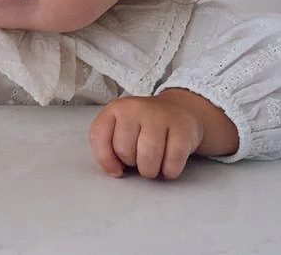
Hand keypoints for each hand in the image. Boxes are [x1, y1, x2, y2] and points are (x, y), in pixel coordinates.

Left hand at [89, 92, 208, 179]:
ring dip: (150, 171)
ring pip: (147, 158)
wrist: (180, 110)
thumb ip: (110, 145)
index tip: (116, 170)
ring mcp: (159, 116)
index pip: (99, 135)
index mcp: (115, 109)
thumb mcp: (121, 127)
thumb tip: (114, 170)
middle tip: (140, 157)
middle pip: (124, 150)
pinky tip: (169, 165)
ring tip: (153, 164)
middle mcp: (135, 108)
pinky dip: (169, 171)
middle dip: (132, 164)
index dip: (105, 159)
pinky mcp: (182, 129)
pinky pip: (172, 162)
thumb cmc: (145, 127)